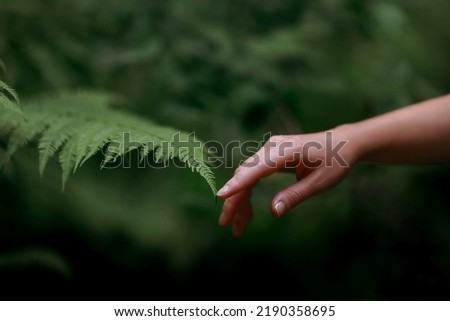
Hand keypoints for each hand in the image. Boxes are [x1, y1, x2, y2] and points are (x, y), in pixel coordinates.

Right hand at [216, 130, 356, 236]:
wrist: (342, 143)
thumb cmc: (335, 161)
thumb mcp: (319, 182)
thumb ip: (295, 195)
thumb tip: (273, 212)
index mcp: (286, 151)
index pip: (256, 168)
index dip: (238, 183)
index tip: (221, 196)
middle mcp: (272, 147)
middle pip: (245, 174)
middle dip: (234, 200)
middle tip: (227, 225)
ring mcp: (269, 150)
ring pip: (245, 176)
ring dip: (239, 200)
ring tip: (238, 226)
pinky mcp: (269, 155)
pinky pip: (252, 175)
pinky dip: (247, 193)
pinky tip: (247, 211)